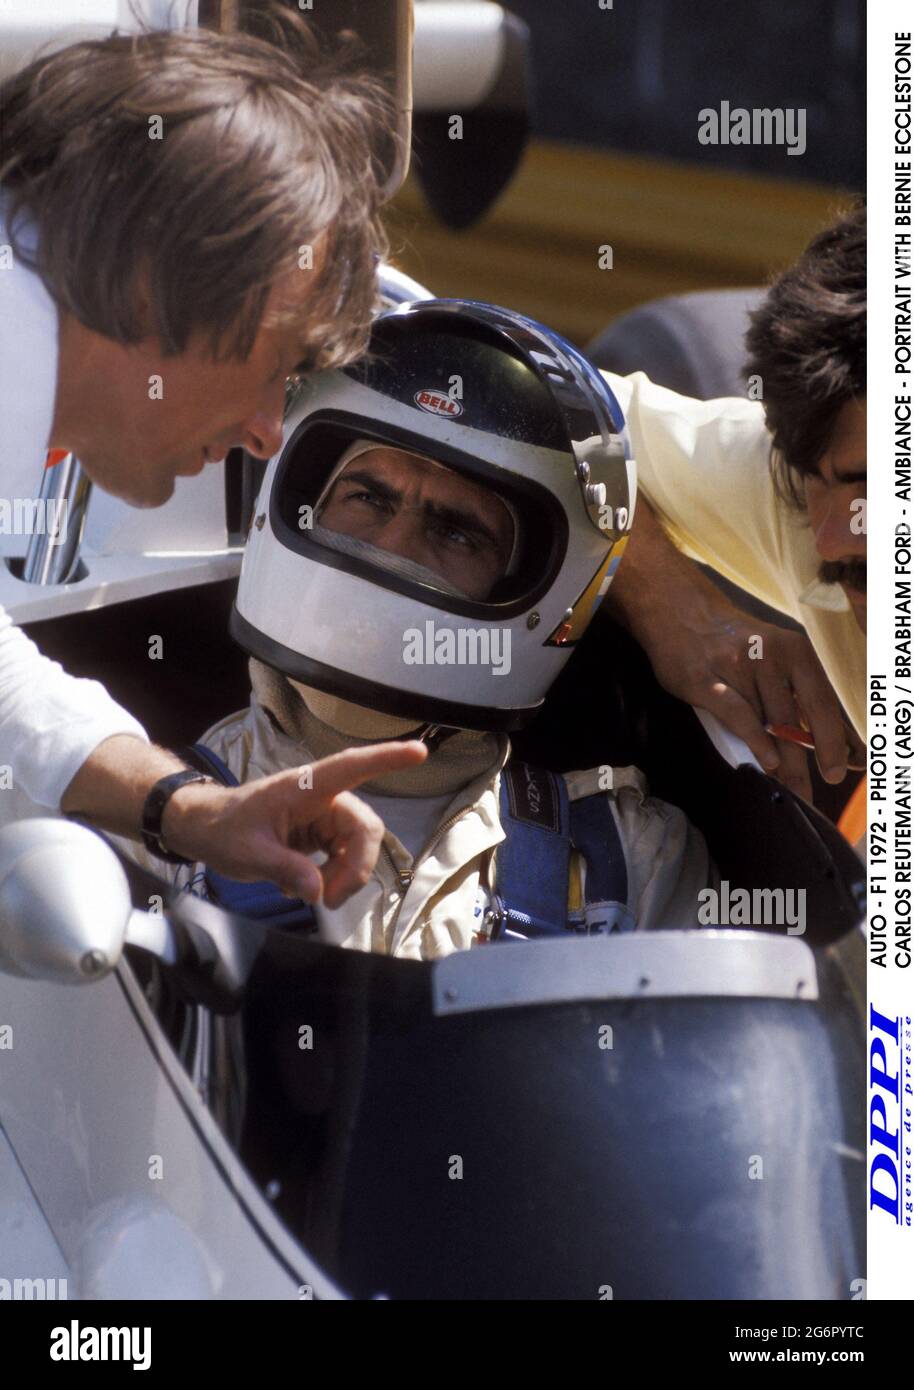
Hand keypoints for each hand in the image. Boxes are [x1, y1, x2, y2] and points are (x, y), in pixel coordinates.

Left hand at [162, 740, 427, 907]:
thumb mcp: (248, 853)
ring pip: (358, 847)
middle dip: (356, 867)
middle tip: (329, 900)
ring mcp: (325, 816)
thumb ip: (284, 869)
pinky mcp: (323, 834)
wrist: (206, 830)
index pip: (351, 767)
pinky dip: (333, 878)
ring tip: (311, 895)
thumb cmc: (223, 829)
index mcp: (304, 787)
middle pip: (364, 828)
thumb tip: (318, 892)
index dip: (386, 758)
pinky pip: (346, 856)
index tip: (418, 751)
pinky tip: (306, 886)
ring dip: (343, 877)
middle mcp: (322, 797)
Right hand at [640, 600, 863, 803]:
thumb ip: (801, 695)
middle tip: (809, 792)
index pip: (823, 703)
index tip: (838, 771)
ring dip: (780, 760)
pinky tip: (766, 761)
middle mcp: (770, 655)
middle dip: (805, 762)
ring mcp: (736, 666)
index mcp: (795, 651)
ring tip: (786, 785)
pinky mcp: (705, 680)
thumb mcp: (776, 657)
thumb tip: (833, 741)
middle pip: (795, 718)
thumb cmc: (735, 643)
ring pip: (766, 722)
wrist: (681, 613)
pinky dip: (755, 740)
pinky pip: (737, 714)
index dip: (834, 741)